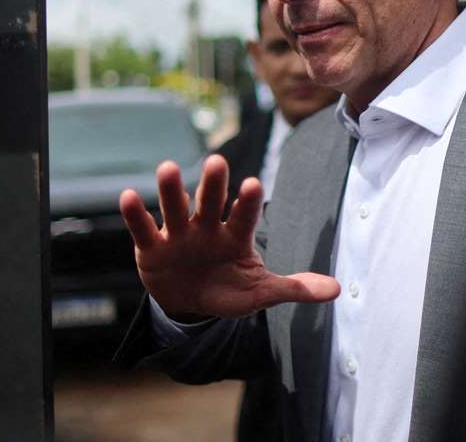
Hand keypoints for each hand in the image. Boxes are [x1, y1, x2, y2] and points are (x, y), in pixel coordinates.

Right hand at [119, 154, 339, 320]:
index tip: (253, 183)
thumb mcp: (260, 293)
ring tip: (167, 168)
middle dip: (214, 185)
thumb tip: (337, 290)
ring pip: (175, 208)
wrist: (191, 304)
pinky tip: (128, 196)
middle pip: (211, 202)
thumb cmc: (229, 290)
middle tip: (218, 162)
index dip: (248, 202)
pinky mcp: (152, 247)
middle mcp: (207, 227)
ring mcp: (178, 234)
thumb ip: (294, 288)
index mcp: (236, 236)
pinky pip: (143, 228)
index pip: (244, 216)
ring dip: (171, 190)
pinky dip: (135, 214)